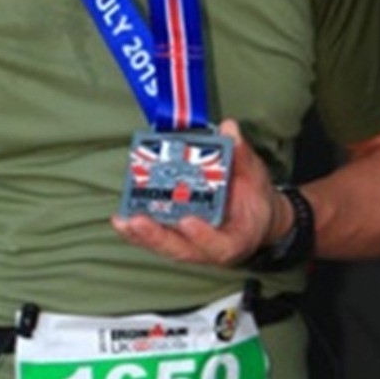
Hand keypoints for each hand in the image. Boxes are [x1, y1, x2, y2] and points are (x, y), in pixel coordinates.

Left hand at [111, 119, 290, 265]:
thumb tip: (229, 128)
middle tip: (139, 221)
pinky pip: (158, 239)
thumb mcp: (256, 176)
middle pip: (183, 250)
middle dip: (158, 236)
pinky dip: (138, 233)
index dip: (202, 236)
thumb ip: (242, 155)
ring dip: (142, 236)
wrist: (257, 217)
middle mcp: (211, 249)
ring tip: (123, 221)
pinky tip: (122, 221)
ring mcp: (193, 247)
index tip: (188, 221)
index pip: (219, 245)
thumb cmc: (255, 199)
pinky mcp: (179, 239)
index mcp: (236, 239)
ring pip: (166, 247)